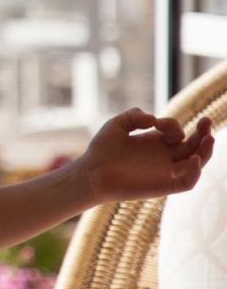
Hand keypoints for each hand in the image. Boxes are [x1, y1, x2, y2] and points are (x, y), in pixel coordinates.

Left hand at [79, 107, 214, 203]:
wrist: (92, 173)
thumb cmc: (102, 150)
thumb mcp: (117, 125)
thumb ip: (135, 116)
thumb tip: (155, 119)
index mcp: (155, 142)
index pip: (176, 132)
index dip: (172, 125)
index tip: (158, 123)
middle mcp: (164, 157)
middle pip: (193, 146)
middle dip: (202, 133)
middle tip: (207, 120)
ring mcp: (166, 172)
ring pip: (196, 163)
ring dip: (205, 151)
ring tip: (209, 138)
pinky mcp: (165, 186)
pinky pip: (188, 182)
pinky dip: (195, 172)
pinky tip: (193, 159)